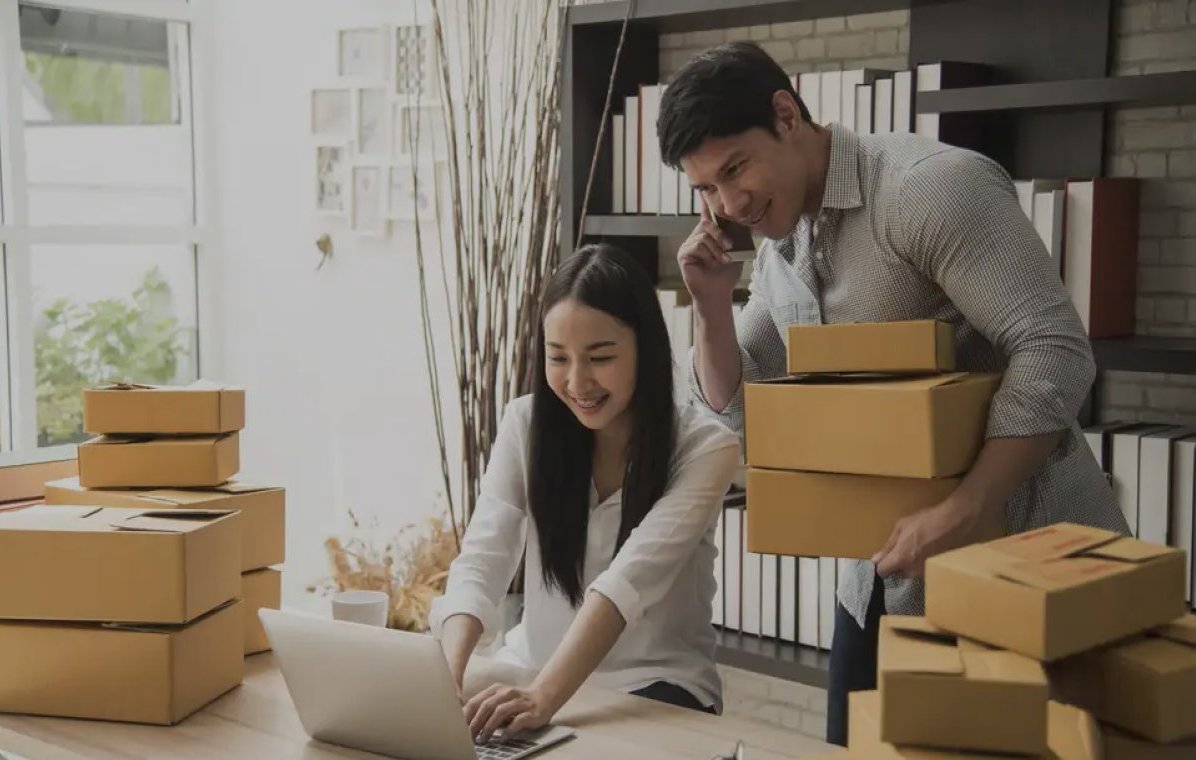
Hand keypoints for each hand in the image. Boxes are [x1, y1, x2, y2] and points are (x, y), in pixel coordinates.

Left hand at [463, 683, 556, 743]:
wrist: (544, 697)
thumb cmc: (518, 702)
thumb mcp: (500, 701)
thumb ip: (486, 709)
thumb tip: (467, 724)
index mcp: (496, 690)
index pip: (476, 701)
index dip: (466, 716)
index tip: (458, 729)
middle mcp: (507, 693)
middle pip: (486, 706)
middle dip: (475, 723)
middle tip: (469, 737)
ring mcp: (519, 702)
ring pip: (500, 712)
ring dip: (489, 727)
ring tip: (483, 739)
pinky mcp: (531, 712)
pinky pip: (518, 721)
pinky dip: (509, 730)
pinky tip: (503, 738)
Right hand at [678, 197, 742, 304]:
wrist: (718, 292)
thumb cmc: (726, 273)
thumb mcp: (736, 251)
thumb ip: (736, 236)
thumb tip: (742, 219)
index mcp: (709, 234)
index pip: (706, 214)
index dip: (705, 201)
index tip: (704, 188)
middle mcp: (696, 237)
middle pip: (707, 224)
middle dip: (720, 234)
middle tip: (729, 246)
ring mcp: (688, 245)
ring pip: (704, 235)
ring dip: (717, 248)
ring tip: (723, 260)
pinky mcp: (683, 254)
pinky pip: (697, 245)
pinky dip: (709, 254)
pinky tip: (713, 263)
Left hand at [871, 495, 986, 578]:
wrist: (955, 522)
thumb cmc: (927, 521)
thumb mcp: (902, 527)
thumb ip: (888, 545)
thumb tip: (876, 559)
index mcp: (901, 559)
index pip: (882, 572)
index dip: (882, 565)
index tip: (884, 558)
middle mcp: (913, 571)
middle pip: (898, 573)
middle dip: (899, 563)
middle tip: (906, 547)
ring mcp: (927, 573)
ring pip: (912, 573)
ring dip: (912, 564)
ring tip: (921, 547)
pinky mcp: (938, 572)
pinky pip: (925, 571)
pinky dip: (925, 564)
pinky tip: (930, 551)